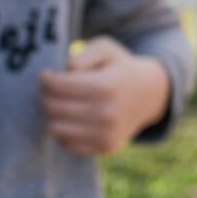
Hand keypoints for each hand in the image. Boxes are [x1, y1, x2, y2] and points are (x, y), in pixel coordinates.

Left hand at [40, 37, 171, 155]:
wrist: (149, 95)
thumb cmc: (120, 68)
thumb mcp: (107, 49)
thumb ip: (84, 54)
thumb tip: (67, 70)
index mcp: (106, 86)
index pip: (58, 86)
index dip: (47, 79)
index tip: (47, 75)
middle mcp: (107, 114)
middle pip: (53, 107)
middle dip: (47, 96)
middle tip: (52, 90)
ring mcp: (107, 134)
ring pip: (56, 128)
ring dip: (53, 115)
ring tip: (60, 104)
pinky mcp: (106, 148)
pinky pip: (68, 144)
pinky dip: (65, 131)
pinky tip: (72, 119)